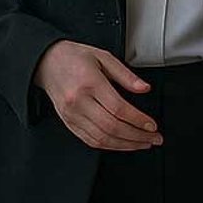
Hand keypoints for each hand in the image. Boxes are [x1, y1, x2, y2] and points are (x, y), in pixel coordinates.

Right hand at [32, 40, 161, 150]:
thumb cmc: (76, 57)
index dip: (138, 120)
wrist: (47, 62)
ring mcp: (71, 114)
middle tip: (155, 139)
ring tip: (143, 144)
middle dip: (137, 137)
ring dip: (125, 145)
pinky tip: (123, 144)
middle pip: (111, 127)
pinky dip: (109, 146)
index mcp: (90, 84)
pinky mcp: (68, 122)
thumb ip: (126, 75)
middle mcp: (78, 102)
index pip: (118, 109)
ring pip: (101, 138)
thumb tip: (145, 88)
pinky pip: (89, 139)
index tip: (152, 125)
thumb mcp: (104, 57)